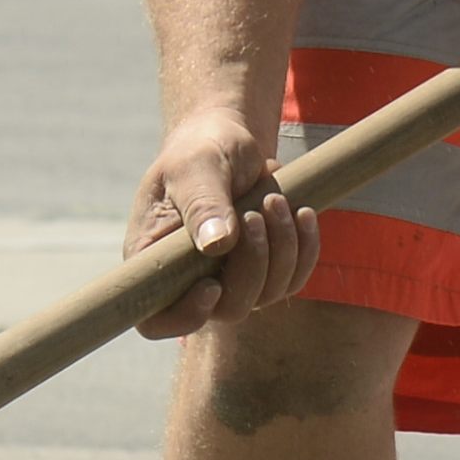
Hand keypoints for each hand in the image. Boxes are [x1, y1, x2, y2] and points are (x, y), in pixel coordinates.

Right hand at [126, 105, 321, 340]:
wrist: (229, 140)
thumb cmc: (201, 150)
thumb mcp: (196, 167)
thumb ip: (202, 204)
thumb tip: (215, 245)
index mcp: (155, 261)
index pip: (156, 320)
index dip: (184, 318)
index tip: (212, 284)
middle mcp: (190, 280)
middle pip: (228, 310)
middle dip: (252, 264)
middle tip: (257, 213)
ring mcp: (230, 279)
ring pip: (266, 295)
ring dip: (281, 248)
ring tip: (274, 200)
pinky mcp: (265, 270)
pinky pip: (293, 279)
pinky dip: (304, 249)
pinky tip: (302, 213)